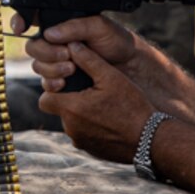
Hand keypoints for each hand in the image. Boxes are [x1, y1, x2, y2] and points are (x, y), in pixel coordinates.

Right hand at [14, 14, 138, 91]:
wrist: (129, 68)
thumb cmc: (116, 42)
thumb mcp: (98, 26)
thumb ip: (74, 27)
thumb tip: (50, 34)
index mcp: (61, 25)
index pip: (32, 19)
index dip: (21, 21)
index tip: (21, 28)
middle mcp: (55, 43)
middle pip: (33, 47)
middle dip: (47, 53)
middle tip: (66, 55)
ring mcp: (56, 63)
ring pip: (38, 66)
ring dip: (52, 68)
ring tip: (71, 68)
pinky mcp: (61, 81)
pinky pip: (46, 84)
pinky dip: (53, 83)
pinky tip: (65, 82)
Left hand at [37, 41, 151, 162]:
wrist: (149, 140)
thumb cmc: (131, 106)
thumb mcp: (111, 77)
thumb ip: (88, 60)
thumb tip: (71, 44)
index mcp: (71, 108)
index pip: (45, 98)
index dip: (54, 89)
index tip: (68, 83)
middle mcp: (70, 128)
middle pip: (58, 110)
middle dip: (67, 100)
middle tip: (87, 92)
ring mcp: (80, 141)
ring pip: (70, 122)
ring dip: (80, 114)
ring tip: (102, 106)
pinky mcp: (90, 149)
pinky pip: (82, 134)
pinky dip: (90, 127)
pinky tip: (108, 120)